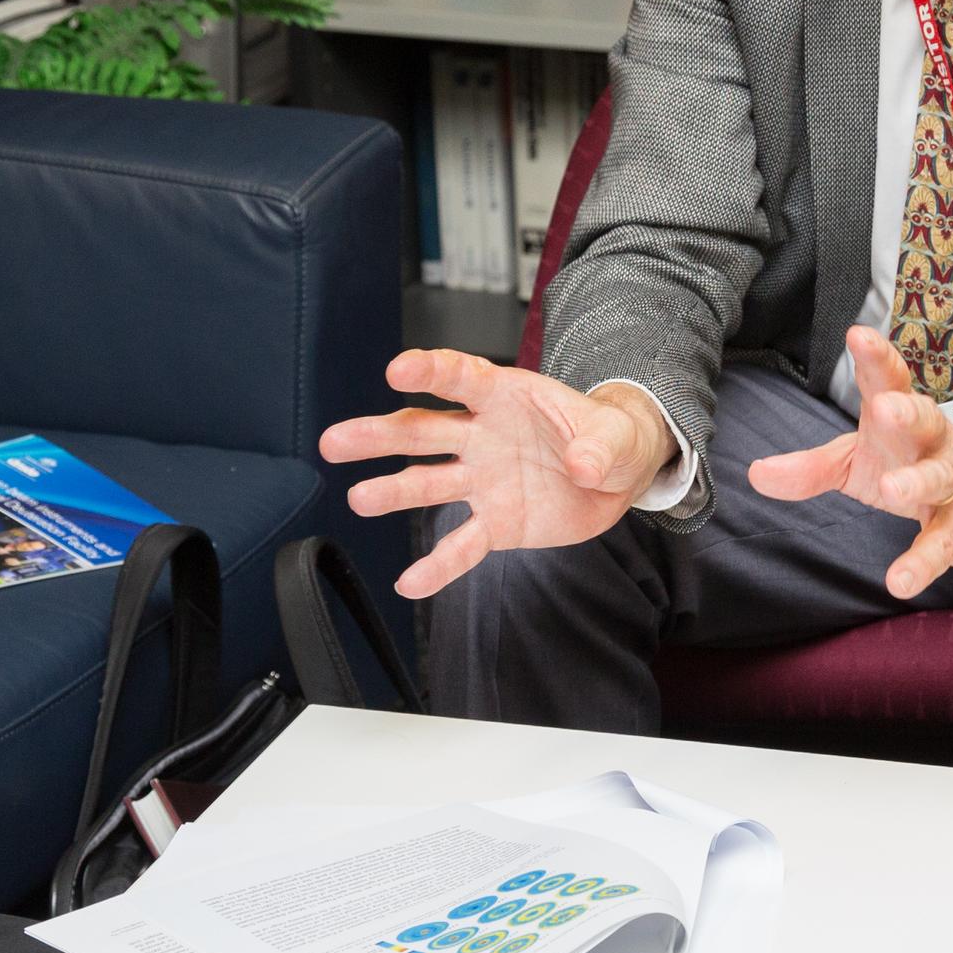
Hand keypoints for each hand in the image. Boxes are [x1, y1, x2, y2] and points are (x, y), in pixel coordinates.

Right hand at [320, 350, 672, 599]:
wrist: (615, 477)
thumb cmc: (607, 438)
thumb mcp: (616, 435)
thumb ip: (600, 447)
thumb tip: (583, 466)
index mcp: (505, 397)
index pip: (461, 378)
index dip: (430, 371)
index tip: (398, 370)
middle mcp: (481, 436)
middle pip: (421, 431)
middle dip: (378, 435)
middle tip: (335, 441)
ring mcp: (482, 480)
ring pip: (428, 484)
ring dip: (392, 491)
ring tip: (358, 500)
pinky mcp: (495, 522)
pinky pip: (462, 545)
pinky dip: (439, 566)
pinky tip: (410, 582)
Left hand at [745, 326, 952, 598]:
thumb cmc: (909, 461)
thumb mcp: (856, 460)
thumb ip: (810, 468)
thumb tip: (755, 473)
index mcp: (902, 416)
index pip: (890, 379)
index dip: (876, 358)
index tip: (859, 334)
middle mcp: (933, 440)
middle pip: (925, 419)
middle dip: (907, 412)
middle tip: (884, 408)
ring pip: (940, 477)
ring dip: (919, 482)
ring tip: (894, 490)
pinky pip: (944, 542)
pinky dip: (922, 562)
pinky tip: (899, 581)